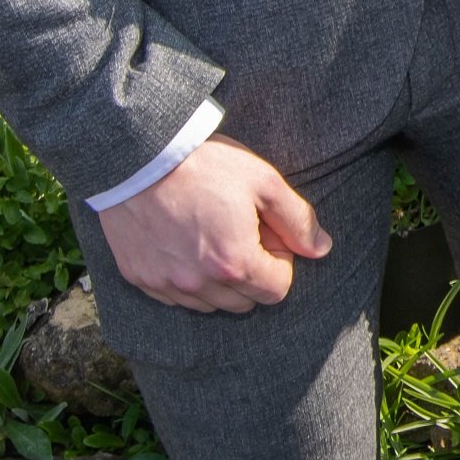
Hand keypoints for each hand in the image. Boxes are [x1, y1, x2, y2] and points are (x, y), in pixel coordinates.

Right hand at [95, 136, 329, 313]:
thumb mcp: (263, 182)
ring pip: (210, 303)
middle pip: (245, 301)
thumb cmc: (204, 165)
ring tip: (213, 236)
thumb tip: (322, 249)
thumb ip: (297, 220)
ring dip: (220, 280)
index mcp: (234, 262)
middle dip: (253, 273)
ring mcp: (165, 284)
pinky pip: (174, 297)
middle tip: (242, 233)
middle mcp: (198, 283)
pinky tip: (184, 244)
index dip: (281, 262)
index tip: (267, 235)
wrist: (137, 156)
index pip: (277, 290)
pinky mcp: (139, 278)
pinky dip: (187, 280)